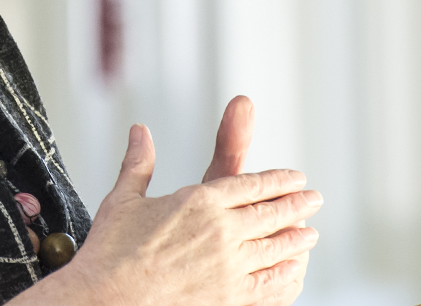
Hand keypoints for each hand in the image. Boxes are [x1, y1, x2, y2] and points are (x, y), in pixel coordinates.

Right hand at [65, 97, 321, 305]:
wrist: (105, 301)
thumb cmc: (109, 253)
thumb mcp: (123, 199)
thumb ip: (139, 162)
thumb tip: (141, 130)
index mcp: (200, 202)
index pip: (252, 185)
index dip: (278, 181)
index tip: (295, 178)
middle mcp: (222, 231)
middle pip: (272, 213)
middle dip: (297, 204)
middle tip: (314, 199)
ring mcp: (230, 268)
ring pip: (277, 248)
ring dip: (298, 238)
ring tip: (309, 233)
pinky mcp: (231, 300)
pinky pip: (272, 285)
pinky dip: (288, 273)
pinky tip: (295, 269)